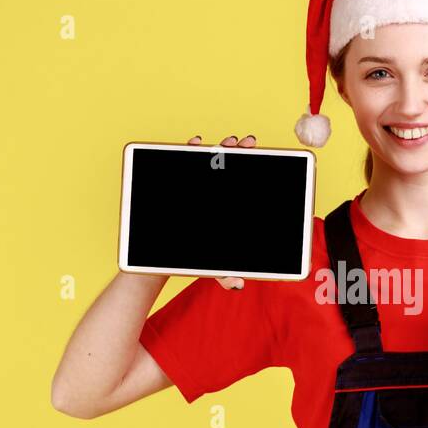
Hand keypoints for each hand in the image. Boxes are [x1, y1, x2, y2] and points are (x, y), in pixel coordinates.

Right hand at [187, 133, 256, 289]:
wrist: (166, 257)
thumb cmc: (198, 258)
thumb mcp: (215, 267)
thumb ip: (226, 275)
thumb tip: (237, 284)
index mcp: (228, 205)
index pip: (245, 180)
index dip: (255, 165)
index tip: (262, 155)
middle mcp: (216, 191)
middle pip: (230, 165)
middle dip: (240, 151)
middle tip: (248, 144)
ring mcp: (197, 184)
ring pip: (209, 160)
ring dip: (219, 147)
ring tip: (227, 143)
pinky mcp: (178, 183)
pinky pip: (182, 161)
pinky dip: (190, 148)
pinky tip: (195, 143)